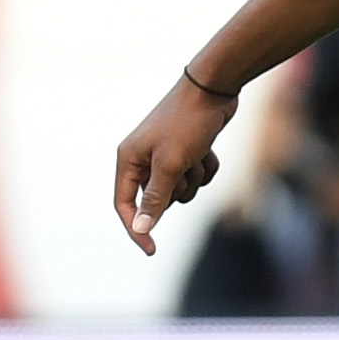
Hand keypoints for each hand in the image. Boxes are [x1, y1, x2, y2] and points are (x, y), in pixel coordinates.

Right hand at [113, 75, 238, 255]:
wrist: (214, 89)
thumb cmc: (187, 123)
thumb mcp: (170, 165)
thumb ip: (156, 198)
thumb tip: (141, 227)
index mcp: (129, 160)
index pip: (124, 204)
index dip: (136, 228)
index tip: (152, 250)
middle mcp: (143, 159)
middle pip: (159, 200)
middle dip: (179, 189)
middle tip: (186, 167)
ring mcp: (166, 155)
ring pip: (183, 189)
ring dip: (196, 177)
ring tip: (198, 152)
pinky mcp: (188, 151)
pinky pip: (198, 176)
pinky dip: (206, 167)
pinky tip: (209, 148)